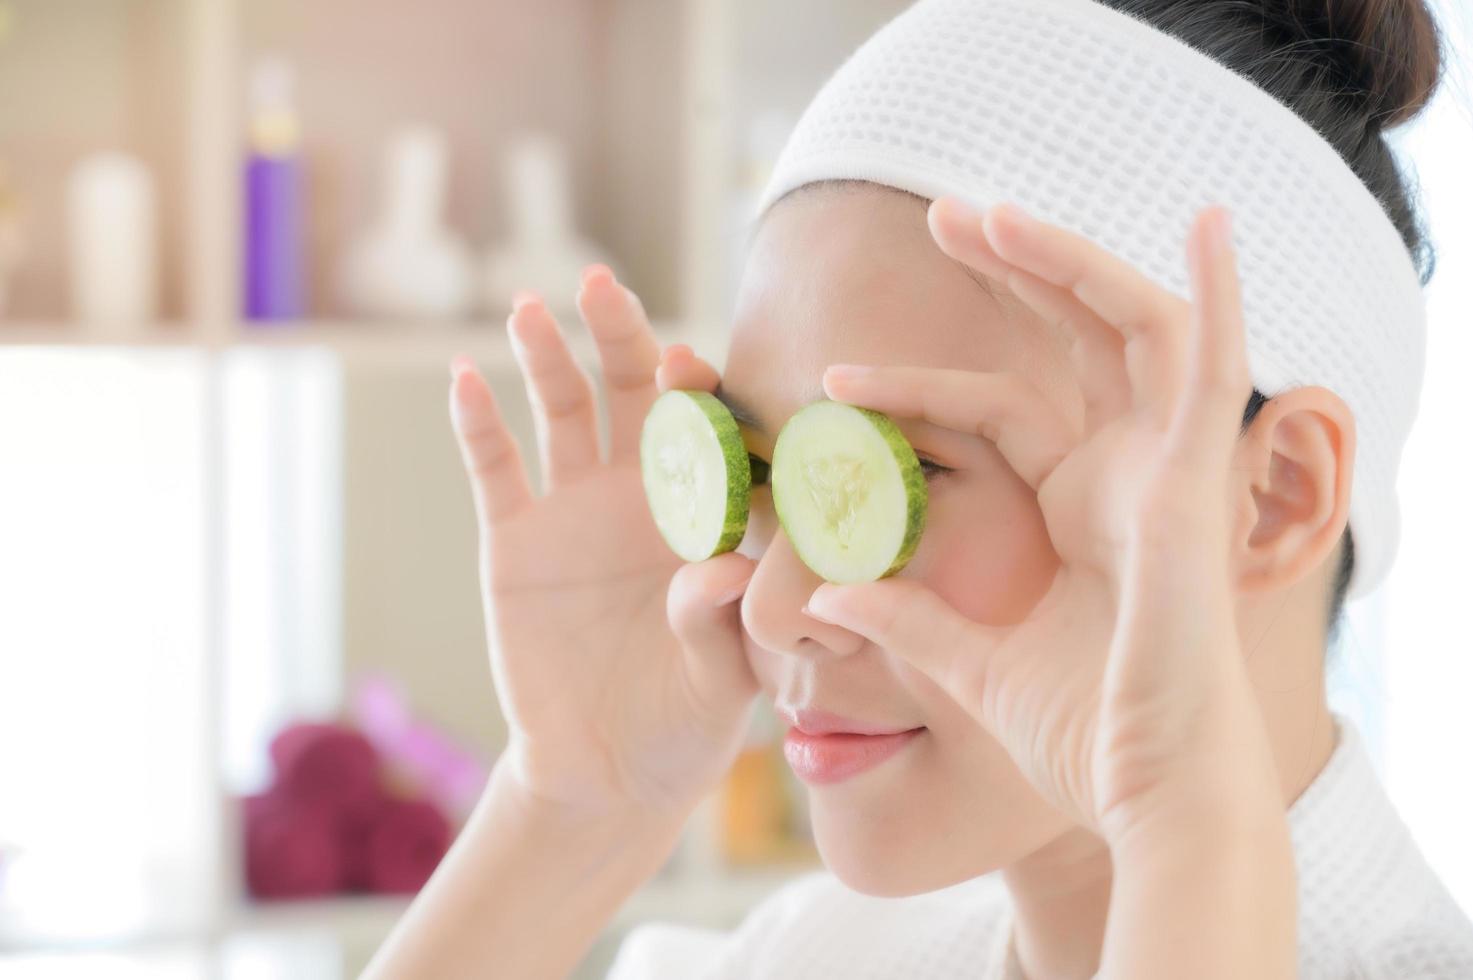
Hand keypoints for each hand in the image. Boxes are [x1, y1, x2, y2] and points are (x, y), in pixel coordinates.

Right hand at [449, 266, 759, 823]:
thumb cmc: (683, 723)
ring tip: (530, 310)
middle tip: (601, 285)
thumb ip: (716, 626)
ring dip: (547, 359)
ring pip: (561, 412)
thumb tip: (722, 570)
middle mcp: (640, 495)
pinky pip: (495, 470)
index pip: (705, 431)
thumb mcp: (716, 687)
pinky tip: (464, 380)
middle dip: (618, 337)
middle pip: (629, 395)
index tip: (689, 360)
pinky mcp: (513, 539)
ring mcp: (573, 510)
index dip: (695, 392)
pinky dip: (479, 425)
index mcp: (703, 515)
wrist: (606, 771)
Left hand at [807, 199, 1284, 843]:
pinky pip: (1215, 369)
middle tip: (939, 215)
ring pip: (1128, 328)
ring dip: (1065, 261)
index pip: (993, 412)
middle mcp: (1128, 475)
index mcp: (1080, 508)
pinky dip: (1222, 293)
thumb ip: (908, 619)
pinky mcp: (1198, 482)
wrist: (1145, 796)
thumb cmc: (1078, 741)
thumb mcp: (971, 663)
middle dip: (1011, 272)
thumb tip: (826, 594)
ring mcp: (1168, 470)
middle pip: (1069, 343)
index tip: (832, 383)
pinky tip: (1210, 225)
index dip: (917, 387)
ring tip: (982, 211)